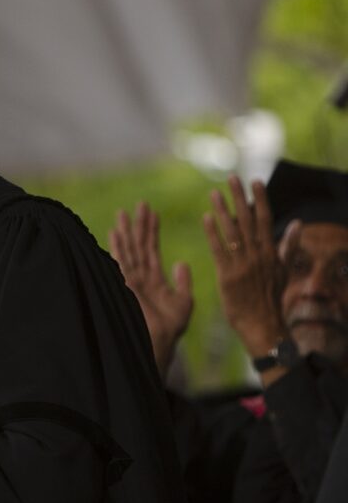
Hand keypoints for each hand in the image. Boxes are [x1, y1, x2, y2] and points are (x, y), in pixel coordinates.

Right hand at [109, 202, 192, 376]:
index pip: (151, 249)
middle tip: (140, 204)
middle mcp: (140, 277)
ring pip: (129, 250)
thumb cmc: (170, 330)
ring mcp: (131, 281)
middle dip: (139, 225)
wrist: (159, 344)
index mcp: (154, 279)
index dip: (152, 231)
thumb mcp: (184, 302)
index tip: (153, 212)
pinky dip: (118, 247)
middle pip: (139, 246)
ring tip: (124, 212)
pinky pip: (122, 261)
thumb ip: (182, 281)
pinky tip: (115, 232)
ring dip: (127, 231)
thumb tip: (181, 262)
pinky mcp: (126, 285)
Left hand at [203, 176, 288, 358]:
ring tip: (213, 193)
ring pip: (231, 232)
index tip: (254, 181)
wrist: (262, 323)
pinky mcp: (227, 275)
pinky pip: (219, 250)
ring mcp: (242, 264)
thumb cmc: (271, 297)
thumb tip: (297, 222)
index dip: (259, 198)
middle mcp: (258, 255)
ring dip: (222, 210)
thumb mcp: (284, 270)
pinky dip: (213, 233)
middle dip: (239, 198)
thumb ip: (288, 245)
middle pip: (247, 220)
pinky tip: (206, 218)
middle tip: (231, 178)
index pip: (265, 219)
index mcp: (271, 252)